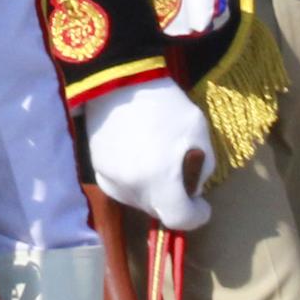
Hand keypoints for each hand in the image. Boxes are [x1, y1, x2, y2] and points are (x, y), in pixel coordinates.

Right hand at [81, 77, 214, 230]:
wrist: (116, 80)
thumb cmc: (163, 104)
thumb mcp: (198, 131)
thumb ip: (202, 167)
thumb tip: (191, 186)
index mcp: (160, 181)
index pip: (180, 219)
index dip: (196, 215)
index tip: (201, 204)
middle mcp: (133, 189)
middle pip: (159, 211)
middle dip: (173, 199)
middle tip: (179, 174)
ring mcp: (111, 180)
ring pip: (139, 201)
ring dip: (152, 190)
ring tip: (155, 161)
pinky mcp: (97, 170)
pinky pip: (122, 187)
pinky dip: (134, 180)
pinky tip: (137, 155)